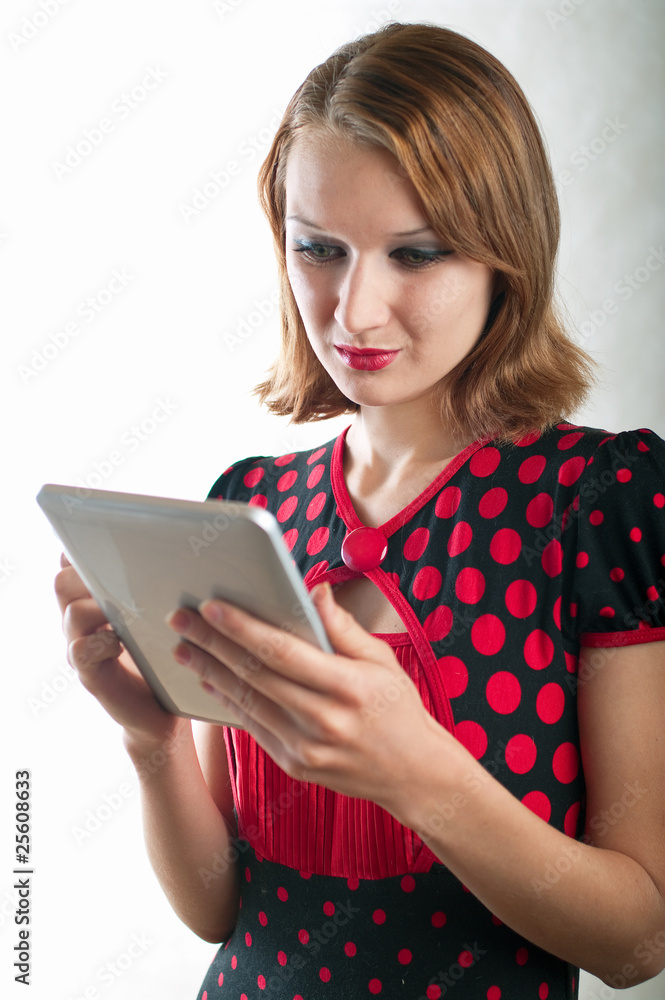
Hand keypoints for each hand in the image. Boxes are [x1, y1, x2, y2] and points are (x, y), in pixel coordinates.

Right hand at [55, 553, 189, 751]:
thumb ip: (156, 587)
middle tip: (124, 581)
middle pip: (64, 581)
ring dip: (100, 608)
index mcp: (94, 600)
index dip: (82, 550)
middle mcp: (81, 622)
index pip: (72, 563)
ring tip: (128, 613)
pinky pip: (80, 650)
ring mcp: (81, 647)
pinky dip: (101, 642)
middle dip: (91, 575)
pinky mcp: (90, 674)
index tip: (111, 547)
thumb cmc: (165, 654)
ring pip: (72, 613)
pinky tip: (122, 644)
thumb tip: (180, 551)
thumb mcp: (161, 614)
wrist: (161, 710)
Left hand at [165, 582, 445, 813]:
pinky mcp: (294, 766)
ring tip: (183, 648)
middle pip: (255, 675)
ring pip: (247, 702)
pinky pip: (253, 727)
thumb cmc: (397, 708)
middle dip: (212, 644)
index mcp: (348, 686)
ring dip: (209, 672)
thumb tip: (312, 590)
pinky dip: (228, 702)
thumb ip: (343, 627)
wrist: (412, 774)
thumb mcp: (382, 660)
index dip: (243, 628)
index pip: (283, 651)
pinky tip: (210, 681)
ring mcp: (306, 748)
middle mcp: (324, 720)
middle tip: (179, 620)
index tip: (210, 607)